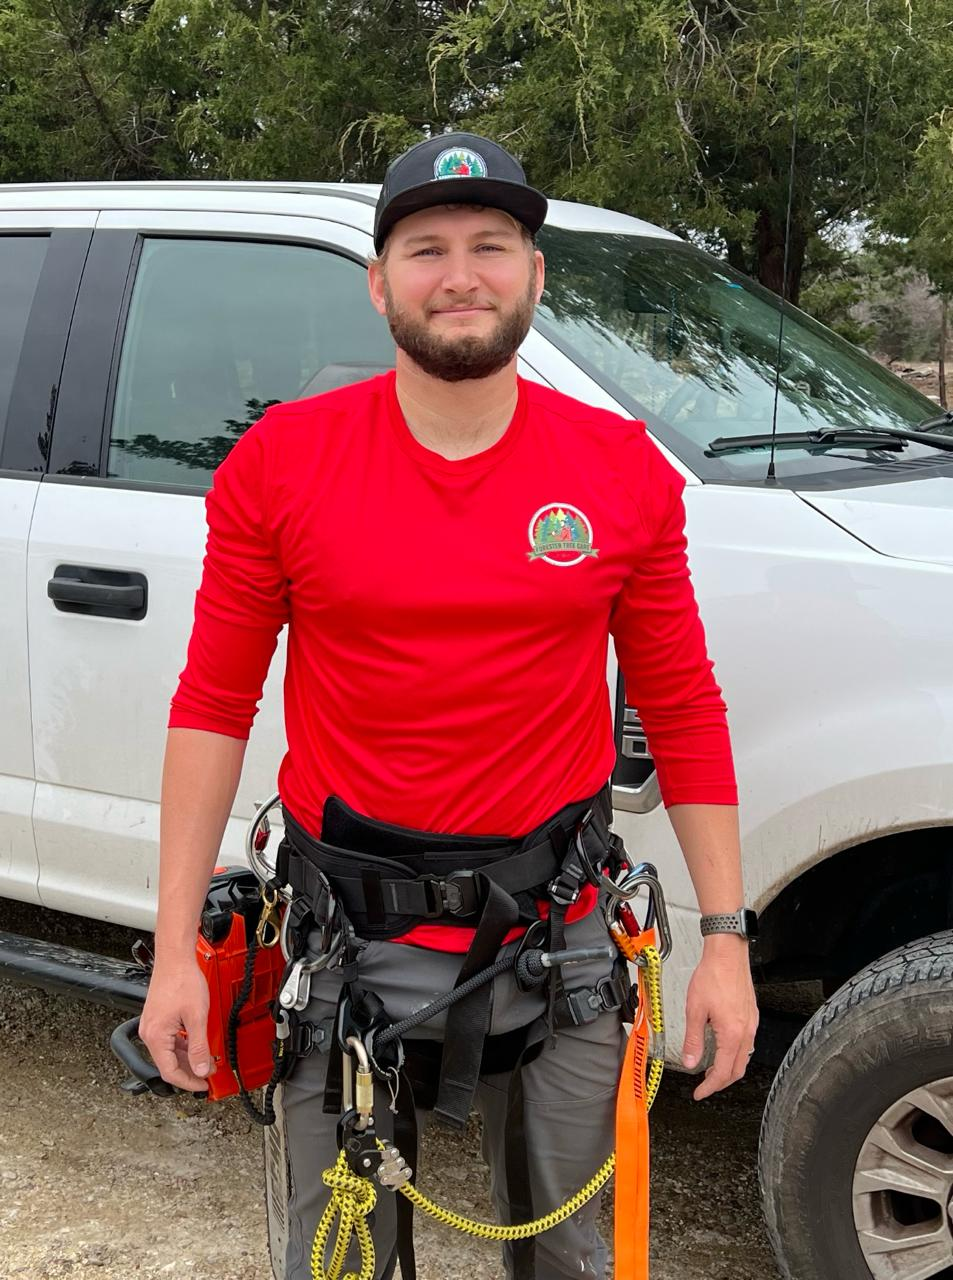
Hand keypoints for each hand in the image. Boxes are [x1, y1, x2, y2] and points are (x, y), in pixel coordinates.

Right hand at [139, 958, 211, 1091]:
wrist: (175, 959)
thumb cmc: (182, 981)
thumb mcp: (197, 1017)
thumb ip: (199, 1047)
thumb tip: (201, 1070)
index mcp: (155, 1037)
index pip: (170, 1072)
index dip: (189, 1082)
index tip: (204, 1085)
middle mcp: (150, 1033)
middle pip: (169, 1064)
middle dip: (191, 1070)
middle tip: (209, 1073)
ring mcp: (153, 1026)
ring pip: (170, 1053)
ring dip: (189, 1058)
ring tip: (207, 1060)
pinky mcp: (158, 1019)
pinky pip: (170, 1040)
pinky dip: (184, 1046)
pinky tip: (197, 1045)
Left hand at [681, 934, 758, 1099]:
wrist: (727, 954)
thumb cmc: (713, 975)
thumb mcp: (695, 1010)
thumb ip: (693, 1039)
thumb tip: (690, 1062)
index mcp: (732, 1033)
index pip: (723, 1072)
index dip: (710, 1087)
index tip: (700, 1093)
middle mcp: (746, 1031)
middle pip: (737, 1069)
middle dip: (721, 1082)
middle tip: (705, 1085)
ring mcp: (751, 1023)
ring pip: (743, 1057)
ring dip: (728, 1068)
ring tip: (711, 1069)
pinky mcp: (751, 1015)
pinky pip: (746, 1043)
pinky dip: (734, 1053)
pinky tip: (722, 1048)